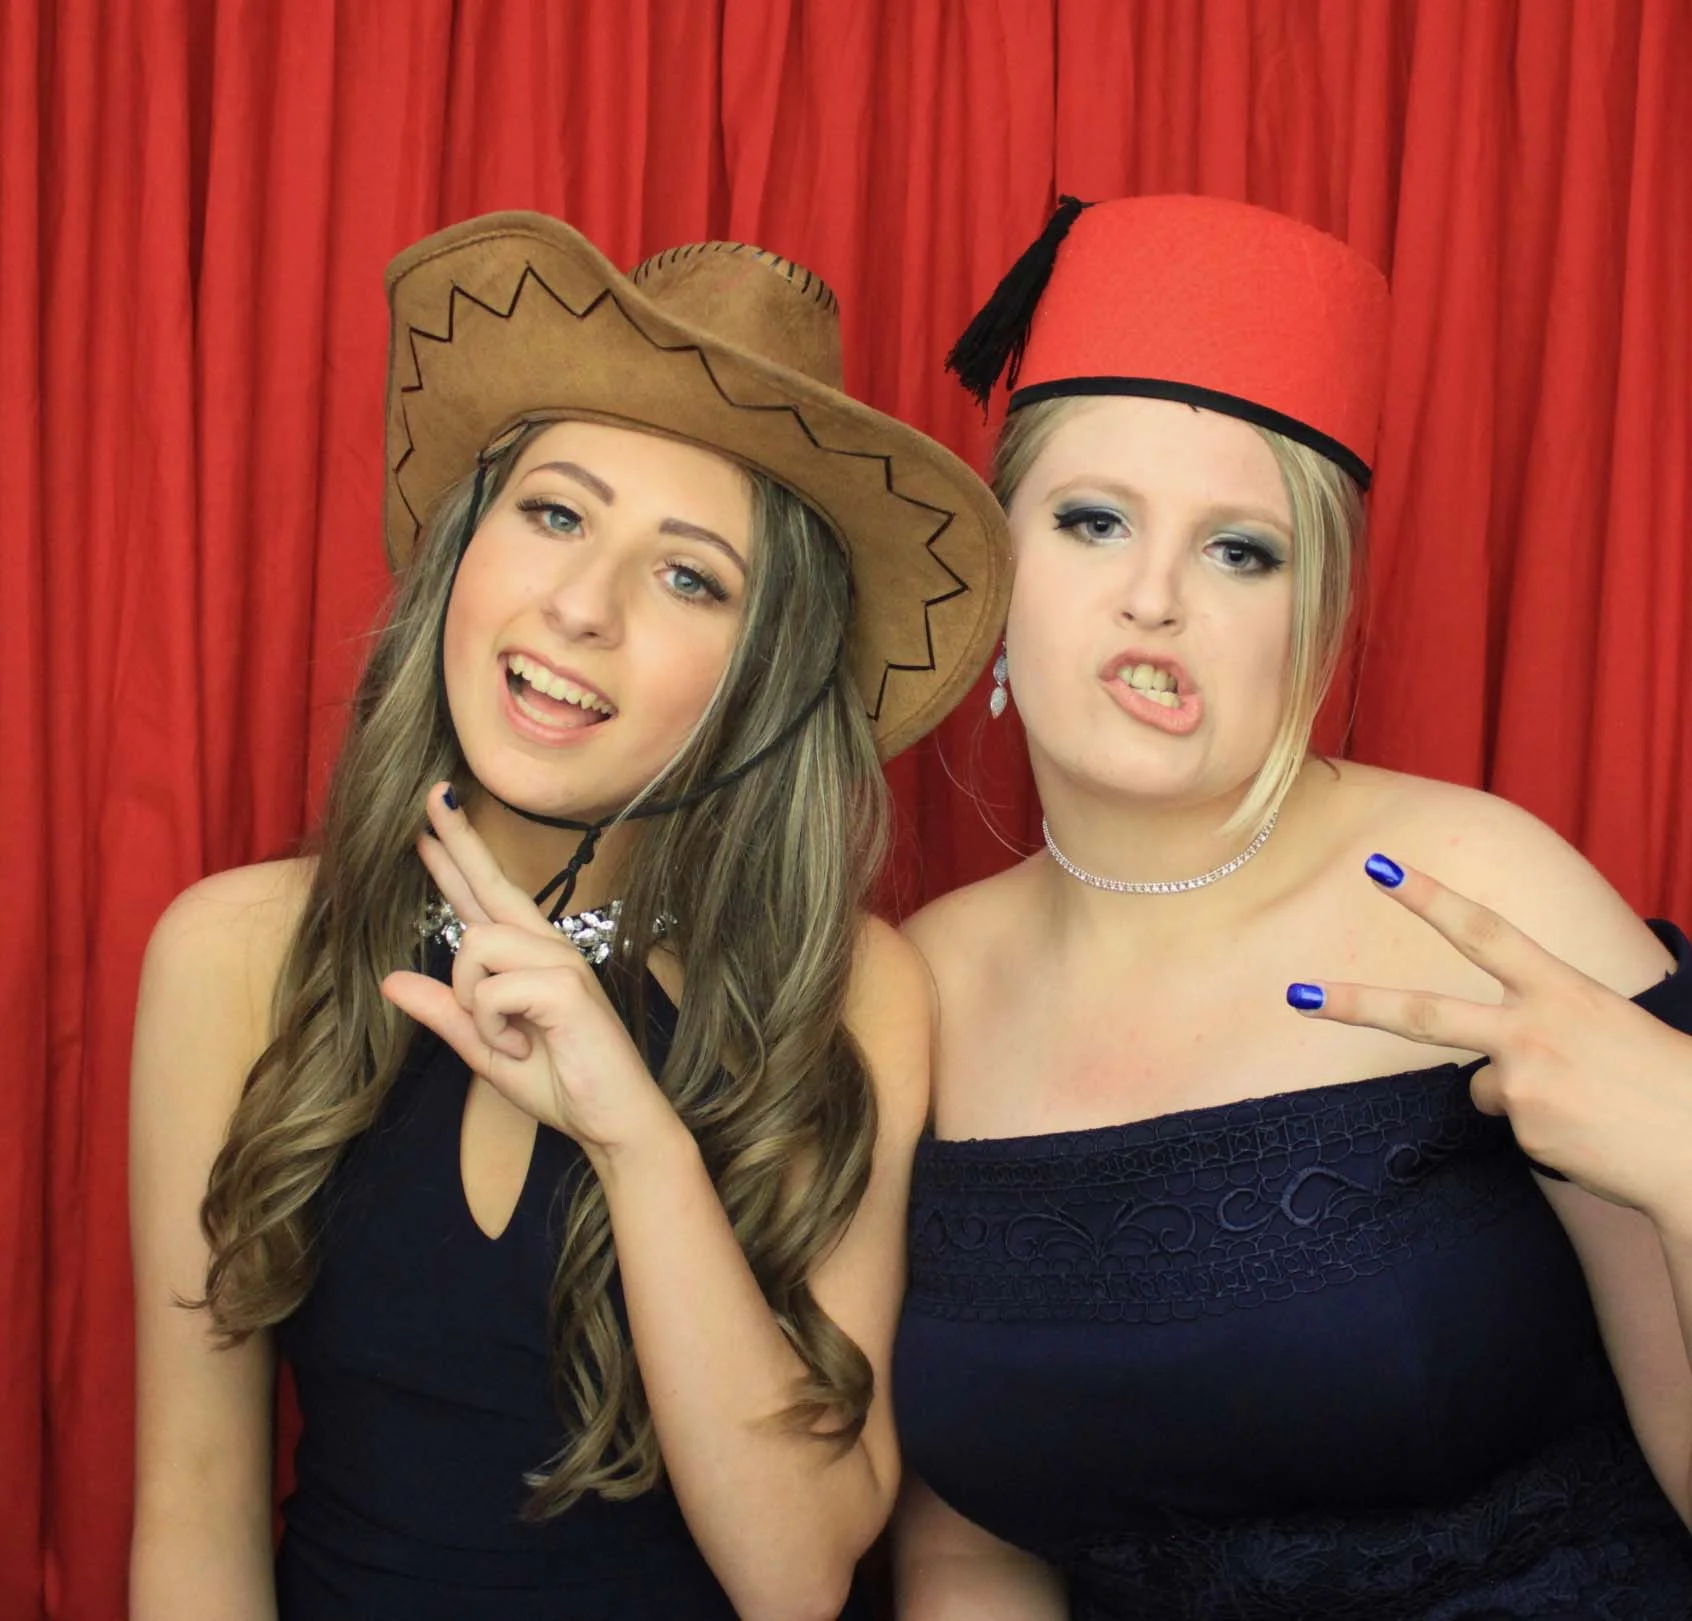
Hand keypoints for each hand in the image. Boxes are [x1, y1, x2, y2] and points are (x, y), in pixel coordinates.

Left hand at [380, 784, 676, 1158]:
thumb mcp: (486, 1050)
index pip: (485, 899)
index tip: (432, 823)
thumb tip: (390, 979)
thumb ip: (445, 1014)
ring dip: (472, 1000)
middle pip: (493, 884)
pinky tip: (522, 1047)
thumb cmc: (562, 1083)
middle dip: (459, 843)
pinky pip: (493, 989)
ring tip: (504, 1038)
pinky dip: (493, 1026)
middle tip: (432, 795)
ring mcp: (560, 962)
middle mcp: (548, 947)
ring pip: (475, 946)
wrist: (613, 1120)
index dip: (458, 860)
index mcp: (530, 959)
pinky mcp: (565, 986)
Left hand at [1288, 856, 1691, 1222]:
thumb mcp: (1603, 1024)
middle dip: (1353, 1002)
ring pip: (1481, 1085)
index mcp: (1561, 989)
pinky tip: (1589, 1133)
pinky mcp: (1524, 1129)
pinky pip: (1510, 1124)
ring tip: (1588, 1103)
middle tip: (1295, 995)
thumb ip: (1536, 1026)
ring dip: (1521, 1094)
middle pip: (1422, 1014)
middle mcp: (1532, 1030)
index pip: (1483, 931)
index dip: (1431, 897)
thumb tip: (1477, 1074)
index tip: (1380, 867)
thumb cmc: (1660, 1081)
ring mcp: (1522, 1082)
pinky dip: (1543, 1129)